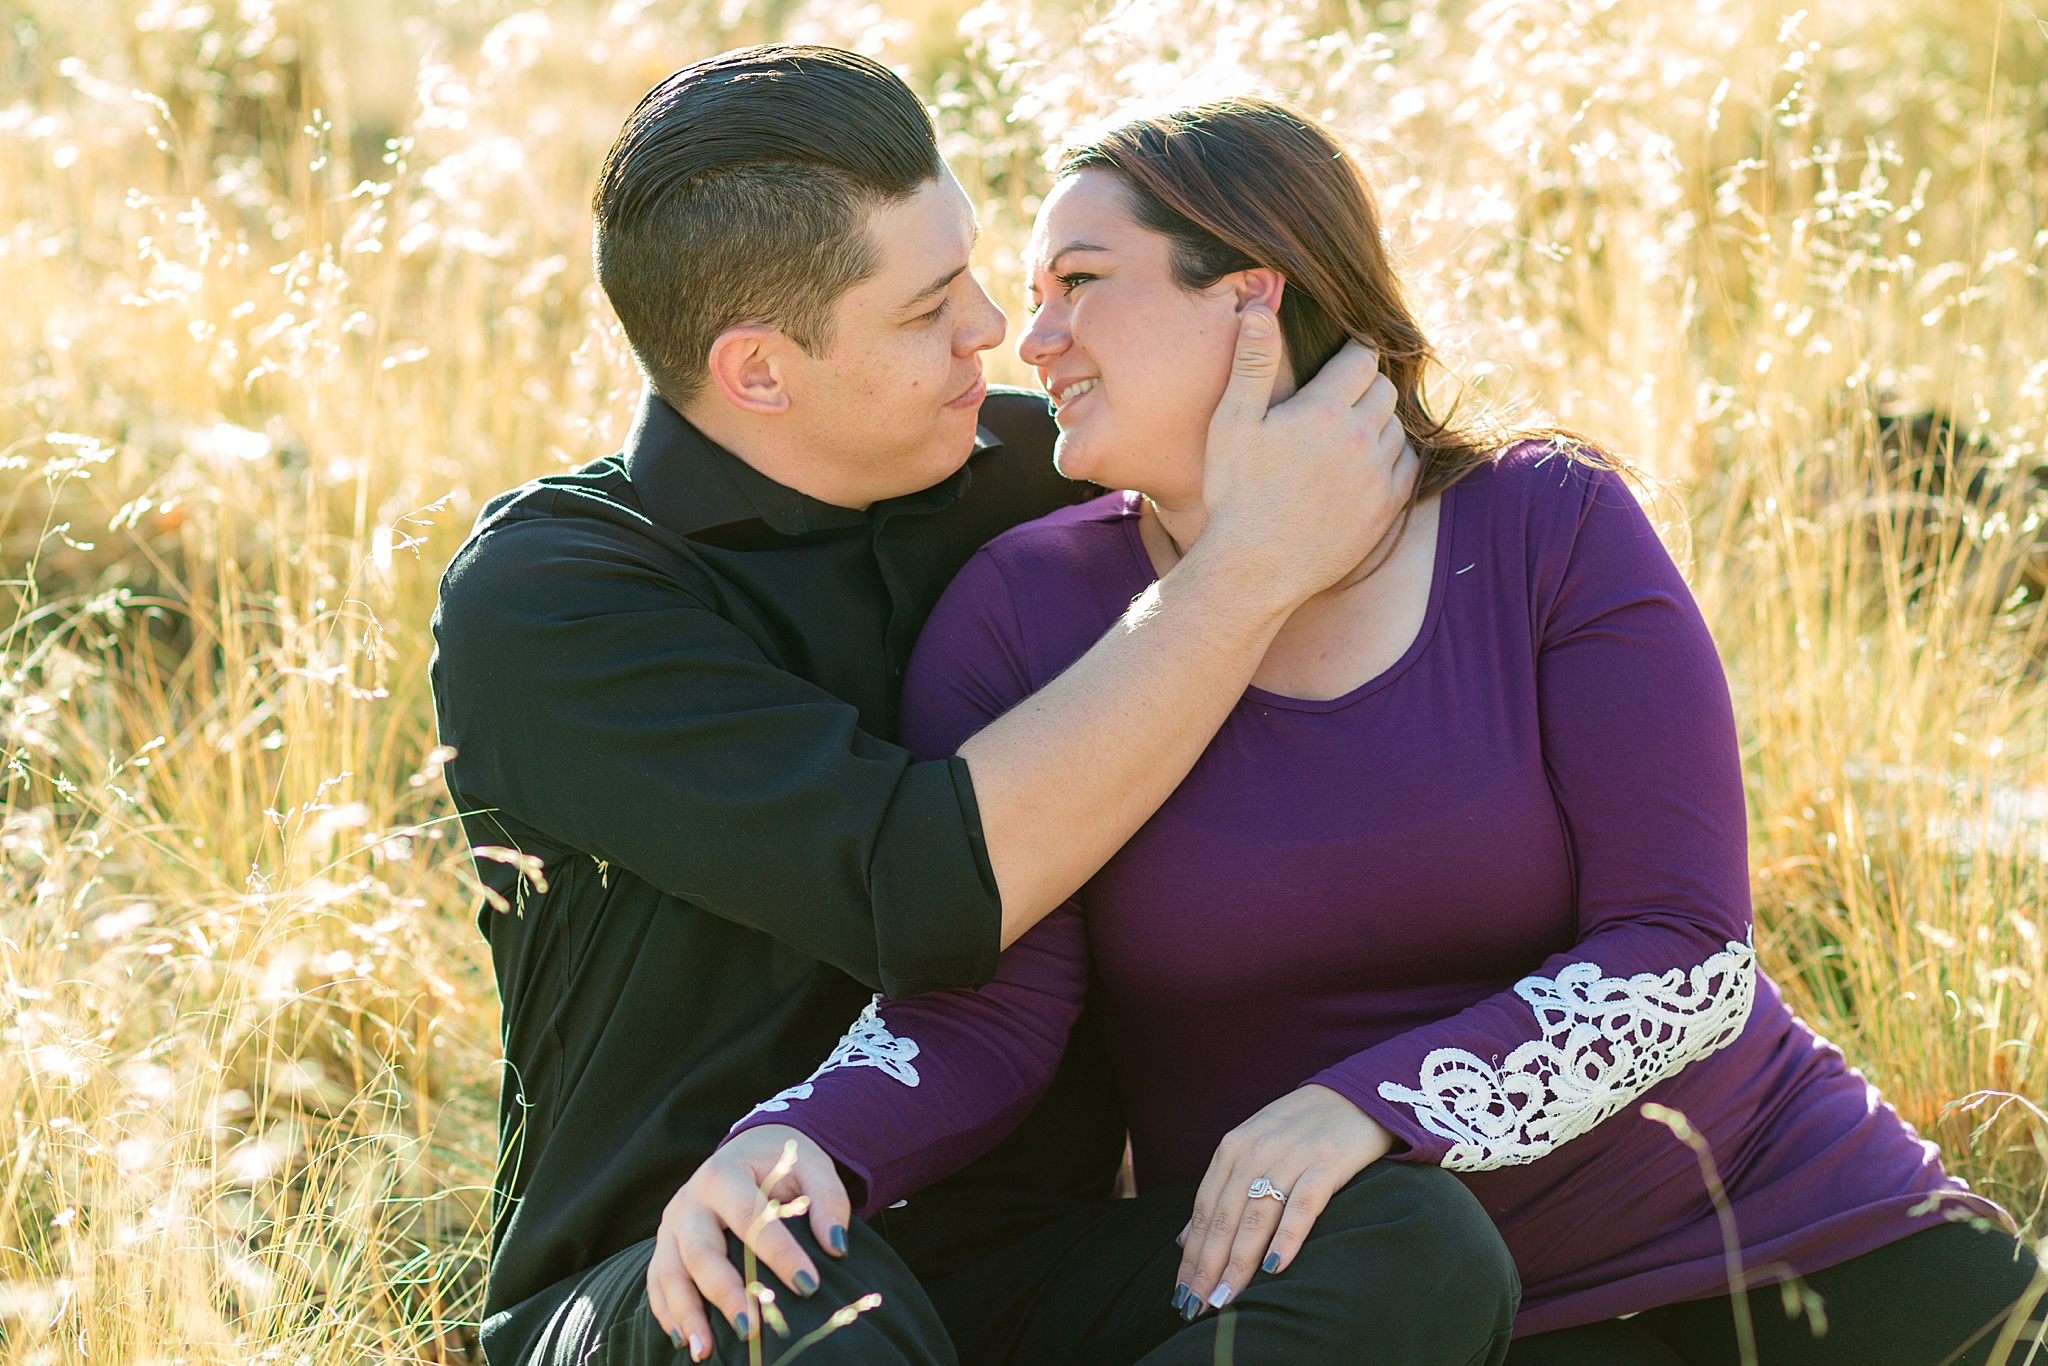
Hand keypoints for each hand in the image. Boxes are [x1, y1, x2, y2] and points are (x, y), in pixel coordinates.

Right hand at [645, 1125, 851, 1360]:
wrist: (746, 1149)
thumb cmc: (779, 1163)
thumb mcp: (809, 1166)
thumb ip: (827, 1199)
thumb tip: (836, 1246)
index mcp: (724, 1175)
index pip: (750, 1218)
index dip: (779, 1253)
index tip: (808, 1286)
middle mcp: (689, 1200)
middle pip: (701, 1251)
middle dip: (725, 1293)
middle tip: (751, 1329)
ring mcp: (671, 1225)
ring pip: (671, 1273)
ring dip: (688, 1314)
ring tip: (704, 1351)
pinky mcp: (664, 1246)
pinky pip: (657, 1283)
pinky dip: (667, 1313)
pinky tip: (684, 1341)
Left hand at [1172, 1084, 1394, 1318]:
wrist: (1354, 1094)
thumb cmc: (1299, 1129)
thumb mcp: (1251, 1149)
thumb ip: (1219, 1191)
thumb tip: (1182, 1239)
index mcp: (1232, 1149)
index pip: (1204, 1210)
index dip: (1192, 1255)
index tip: (1183, 1293)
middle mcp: (1255, 1151)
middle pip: (1225, 1218)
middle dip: (1208, 1267)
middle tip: (1197, 1308)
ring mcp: (1291, 1156)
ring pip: (1256, 1217)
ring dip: (1239, 1262)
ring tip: (1227, 1299)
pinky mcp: (1327, 1163)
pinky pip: (1303, 1205)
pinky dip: (1287, 1236)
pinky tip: (1276, 1268)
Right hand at [1197, 309, 1417, 606]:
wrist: (1254, 568)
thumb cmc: (1234, 493)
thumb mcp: (1232, 423)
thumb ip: (1252, 363)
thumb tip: (1262, 308)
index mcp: (1325, 410)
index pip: (1361, 358)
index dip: (1351, 353)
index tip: (1340, 360)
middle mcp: (1361, 438)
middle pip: (1383, 389)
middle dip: (1364, 386)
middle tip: (1337, 398)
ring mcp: (1378, 475)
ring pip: (1396, 425)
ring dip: (1377, 422)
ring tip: (1345, 433)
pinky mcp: (1387, 508)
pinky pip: (1407, 464)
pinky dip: (1391, 456)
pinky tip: (1362, 465)